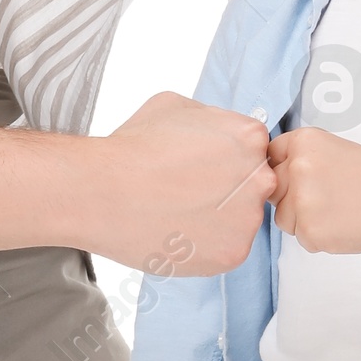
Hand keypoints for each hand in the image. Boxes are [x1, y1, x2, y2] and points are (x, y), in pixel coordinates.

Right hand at [92, 94, 273, 278]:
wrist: (101, 193)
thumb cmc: (132, 149)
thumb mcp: (176, 107)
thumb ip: (212, 119)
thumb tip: (218, 132)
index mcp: (249, 137)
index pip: (253, 151)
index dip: (224, 160)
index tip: (200, 168)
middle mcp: (259, 177)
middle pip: (253, 186)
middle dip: (226, 190)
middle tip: (188, 193)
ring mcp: (248, 219)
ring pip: (240, 220)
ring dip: (217, 219)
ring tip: (177, 214)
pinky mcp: (232, 254)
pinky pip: (224, 248)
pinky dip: (204, 245)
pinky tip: (176, 232)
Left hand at [268, 128, 360, 253]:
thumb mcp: (331, 149)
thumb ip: (297, 159)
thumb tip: (263, 177)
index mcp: (304, 142)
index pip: (271, 157)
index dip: (285, 169)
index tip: (302, 177)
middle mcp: (298, 168)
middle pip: (273, 190)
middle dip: (292, 196)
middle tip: (326, 196)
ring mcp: (302, 201)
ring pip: (283, 218)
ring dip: (303, 219)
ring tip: (336, 210)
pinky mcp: (309, 231)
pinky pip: (301, 237)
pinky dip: (318, 236)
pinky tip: (342, 223)